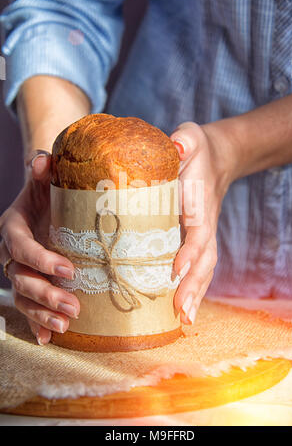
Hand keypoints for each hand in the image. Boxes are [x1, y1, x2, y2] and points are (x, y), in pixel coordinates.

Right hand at [0, 152, 79, 344]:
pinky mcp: (28, 285)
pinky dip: (36, 324)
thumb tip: (42, 160)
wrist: (45, 205)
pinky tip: (48, 338)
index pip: (21, 247)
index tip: (68, 270)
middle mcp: (11, 253)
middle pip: (21, 278)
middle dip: (46, 294)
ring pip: (23, 298)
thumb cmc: (47, 193)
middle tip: (73, 306)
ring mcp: (18, 271)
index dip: (40, 260)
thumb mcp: (45, 180)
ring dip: (43, 314)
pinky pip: (27, 309)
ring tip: (66, 325)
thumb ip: (43, 170)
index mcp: (13, 227)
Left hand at [171, 122, 234, 324]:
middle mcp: (204, 225)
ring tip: (185, 319)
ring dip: (196, 294)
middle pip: (205, 260)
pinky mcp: (196, 239)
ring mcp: (202, 235)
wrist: (216, 158)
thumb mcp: (190, 139)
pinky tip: (182, 307)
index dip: (189, 251)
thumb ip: (184, 142)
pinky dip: (193, 287)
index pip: (198, 232)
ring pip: (204, 269)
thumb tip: (174, 147)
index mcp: (200, 204)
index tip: (176, 270)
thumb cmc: (197, 150)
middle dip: (194, 286)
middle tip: (181, 312)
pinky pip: (198, 266)